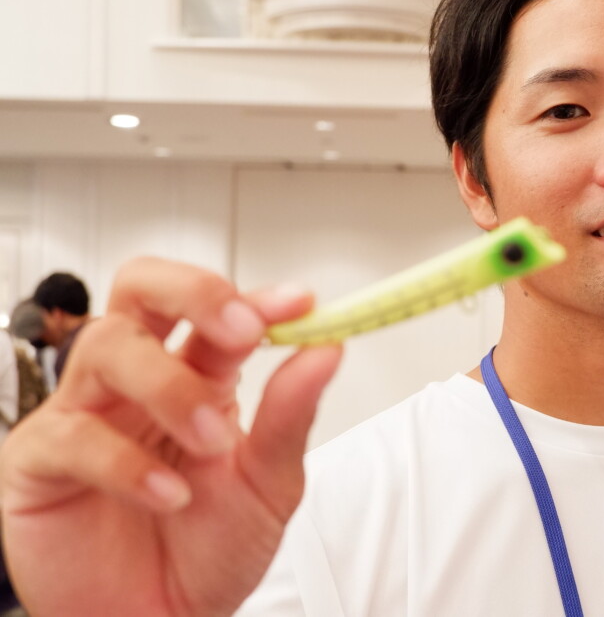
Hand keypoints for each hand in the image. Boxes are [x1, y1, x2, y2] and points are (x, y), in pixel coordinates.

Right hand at [0, 257, 341, 615]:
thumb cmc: (208, 549)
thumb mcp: (269, 483)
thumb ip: (291, 415)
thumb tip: (326, 349)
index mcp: (198, 375)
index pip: (216, 310)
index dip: (255, 296)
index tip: (300, 303)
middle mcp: (140, 381)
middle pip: (143, 289)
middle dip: (193, 293)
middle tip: (241, 331)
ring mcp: (88, 413)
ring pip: (108, 348)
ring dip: (170, 387)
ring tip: (210, 442)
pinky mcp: (41, 461)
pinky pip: (72, 435)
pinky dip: (127, 463)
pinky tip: (166, 495)